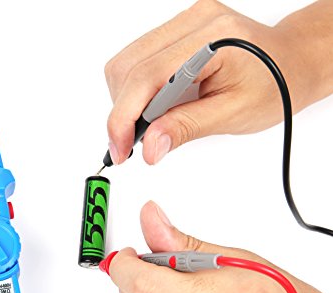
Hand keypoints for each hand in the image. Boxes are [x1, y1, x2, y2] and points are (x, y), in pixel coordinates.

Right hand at [104, 0, 326, 164]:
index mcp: (212, 40)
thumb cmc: (276, 86)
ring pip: (126, 62)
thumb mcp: (232, 115)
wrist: (293, 62)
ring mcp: (184, 23)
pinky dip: (136, 91)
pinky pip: (138, 59)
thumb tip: (149, 147)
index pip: (146, 76)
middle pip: (127, 66)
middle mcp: (194, 22)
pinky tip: (153, 108)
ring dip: (126, 101)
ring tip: (148, 125)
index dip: (123, 117)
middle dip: (122, 111)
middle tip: (131, 143)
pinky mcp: (177, 31)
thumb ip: (186, 128)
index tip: (120, 149)